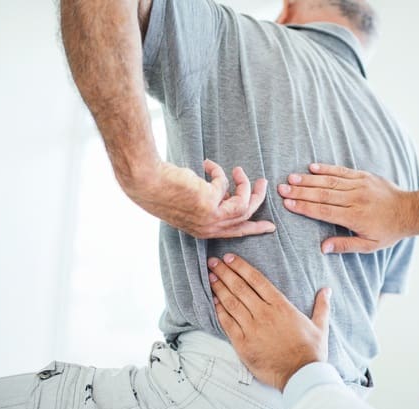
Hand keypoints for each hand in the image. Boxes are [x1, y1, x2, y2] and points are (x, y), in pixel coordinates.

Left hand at [124, 159, 275, 238]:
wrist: (148, 183)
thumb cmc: (165, 190)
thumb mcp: (193, 203)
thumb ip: (212, 203)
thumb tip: (227, 193)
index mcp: (204, 231)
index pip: (236, 232)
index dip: (255, 228)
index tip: (270, 227)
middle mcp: (209, 228)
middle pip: (246, 217)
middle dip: (258, 198)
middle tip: (263, 183)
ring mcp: (211, 217)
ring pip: (243, 203)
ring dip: (245, 184)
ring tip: (238, 170)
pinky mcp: (210, 202)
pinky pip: (225, 184)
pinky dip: (218, 172)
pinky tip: (206, 164)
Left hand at [207, 253, 331, 391]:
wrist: (301, 375)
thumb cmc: (311, 351)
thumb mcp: (320, 326)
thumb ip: (322, 306)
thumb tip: (327, 289)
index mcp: (281, 306)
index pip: (257, 280)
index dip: (241, 267)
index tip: (230, 258)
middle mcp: (264, 313)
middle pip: (240, 288)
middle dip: (225, 272)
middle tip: (213, 262)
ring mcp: (252, 328)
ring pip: (231, 303)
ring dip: (219, 288)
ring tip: (210, 277)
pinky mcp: (243, 344)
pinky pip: (227, 323)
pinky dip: (219, 310)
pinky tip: (213, 301)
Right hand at [277, 163, 418, 252]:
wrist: (410, 211)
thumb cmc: (388, 231)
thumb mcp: (369, 245)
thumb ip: (344, 245)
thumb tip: (322, 248)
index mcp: (354, 217)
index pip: (324, 211)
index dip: (304, 207)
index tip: (288, 204)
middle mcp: (355, 199)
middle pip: (322, 194)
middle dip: (300, 191)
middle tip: (281, 189)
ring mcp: (359, 185)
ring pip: (329, 181)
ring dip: (308, 179)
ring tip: (291, 178)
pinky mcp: (364, 176)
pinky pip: (342, 171)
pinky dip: (326, 168)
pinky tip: (312, 167)